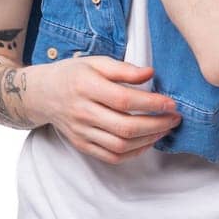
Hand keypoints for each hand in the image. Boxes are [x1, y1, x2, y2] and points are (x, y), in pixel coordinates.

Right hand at [26, 56, 181, 164]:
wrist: (43, 94)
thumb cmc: (73, 74)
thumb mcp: (96, 62)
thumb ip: (124, 68)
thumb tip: (150, 74)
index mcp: (86, 86)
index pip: (124, 100)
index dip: (152, 104)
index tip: (171, 103)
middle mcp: (82, 112)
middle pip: (125, 127)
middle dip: (157, 125)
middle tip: (175, 118)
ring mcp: (81, 132)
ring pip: (120, 145)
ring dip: (149, 140)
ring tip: (165, 129)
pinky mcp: (82, 145)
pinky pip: (111, 156)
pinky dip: (133, 153)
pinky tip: (147, 142)